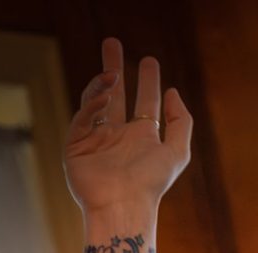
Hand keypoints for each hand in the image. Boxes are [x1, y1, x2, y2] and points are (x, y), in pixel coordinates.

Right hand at [64, 38, 191, 215]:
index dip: (148, 81)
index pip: (146, 103)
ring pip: (96, 101)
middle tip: (112, 43)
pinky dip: (93, 104)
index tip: (150, 60)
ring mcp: (97, 139)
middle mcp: (120, 136)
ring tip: (112, 70)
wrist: (122, 204)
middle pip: (116, 94)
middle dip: (114, 68)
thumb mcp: (177, 151)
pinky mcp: (77, 144)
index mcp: (144, 138)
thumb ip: (180, 122)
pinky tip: (106, 96)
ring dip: (103, 83)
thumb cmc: (151, 182)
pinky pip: (83, 116)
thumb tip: (174, 92)